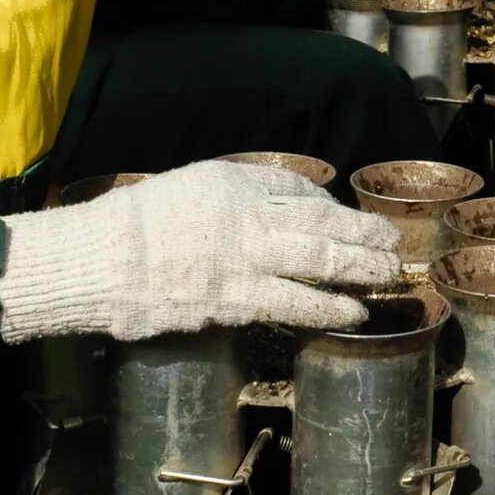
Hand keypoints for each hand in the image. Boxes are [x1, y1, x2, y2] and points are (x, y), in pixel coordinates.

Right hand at [0, 161, 401, 340]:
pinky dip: (331, 307)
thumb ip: (236, 196)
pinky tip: (355, 312)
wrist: (101, 260)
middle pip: (324, 223)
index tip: (349, 220)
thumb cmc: (137, 226)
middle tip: (393, 244)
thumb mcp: (191, 188)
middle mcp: (250, 216)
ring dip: (362, 270)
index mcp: (235, 182)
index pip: (300, 191)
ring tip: (389, 276)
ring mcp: (248, 258)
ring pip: (322, 261)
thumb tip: (276, 212)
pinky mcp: (238, 300)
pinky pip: (297, 303)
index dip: (332, 209)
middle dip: (364, 235)